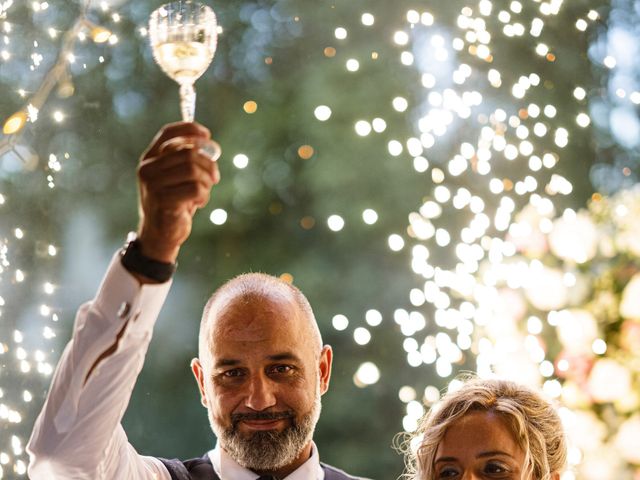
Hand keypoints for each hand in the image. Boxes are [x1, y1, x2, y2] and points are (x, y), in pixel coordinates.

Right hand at [136, 122, 219, 262]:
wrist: (160, 234)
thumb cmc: (173, 203)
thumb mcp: (176, 178)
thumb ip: (185, 160)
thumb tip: (208, 144)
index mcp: (149, 159)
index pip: (168, 133)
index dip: (190, 129)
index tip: (207, 136)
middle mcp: (147, 169)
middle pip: (188, 153)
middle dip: (208, 165)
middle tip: (215, 178)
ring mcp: (153, 184)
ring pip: (193, 170)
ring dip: (207, 182)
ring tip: (205, 193)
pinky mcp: (163, 200)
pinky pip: (195, 188)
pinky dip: (204, 195)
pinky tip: (199, 203)